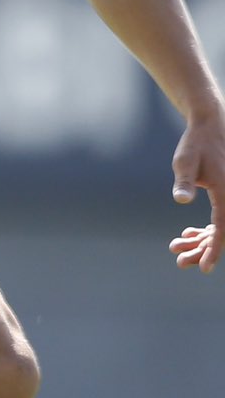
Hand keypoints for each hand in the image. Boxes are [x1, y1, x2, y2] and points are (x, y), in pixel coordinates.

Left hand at [168, 111, 223, 272]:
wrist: (209, 128)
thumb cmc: (195, 145)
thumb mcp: (185, 163)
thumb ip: (183, 182)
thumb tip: (180, 199)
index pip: (223, 229)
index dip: (214, 250)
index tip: (205, 269)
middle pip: (223, 233)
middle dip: (203, 250)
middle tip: (180, 261)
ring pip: (222, 228)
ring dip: (202, 241)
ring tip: (177, 247)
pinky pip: (220, 219)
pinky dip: (206, 230)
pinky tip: (188, 233)